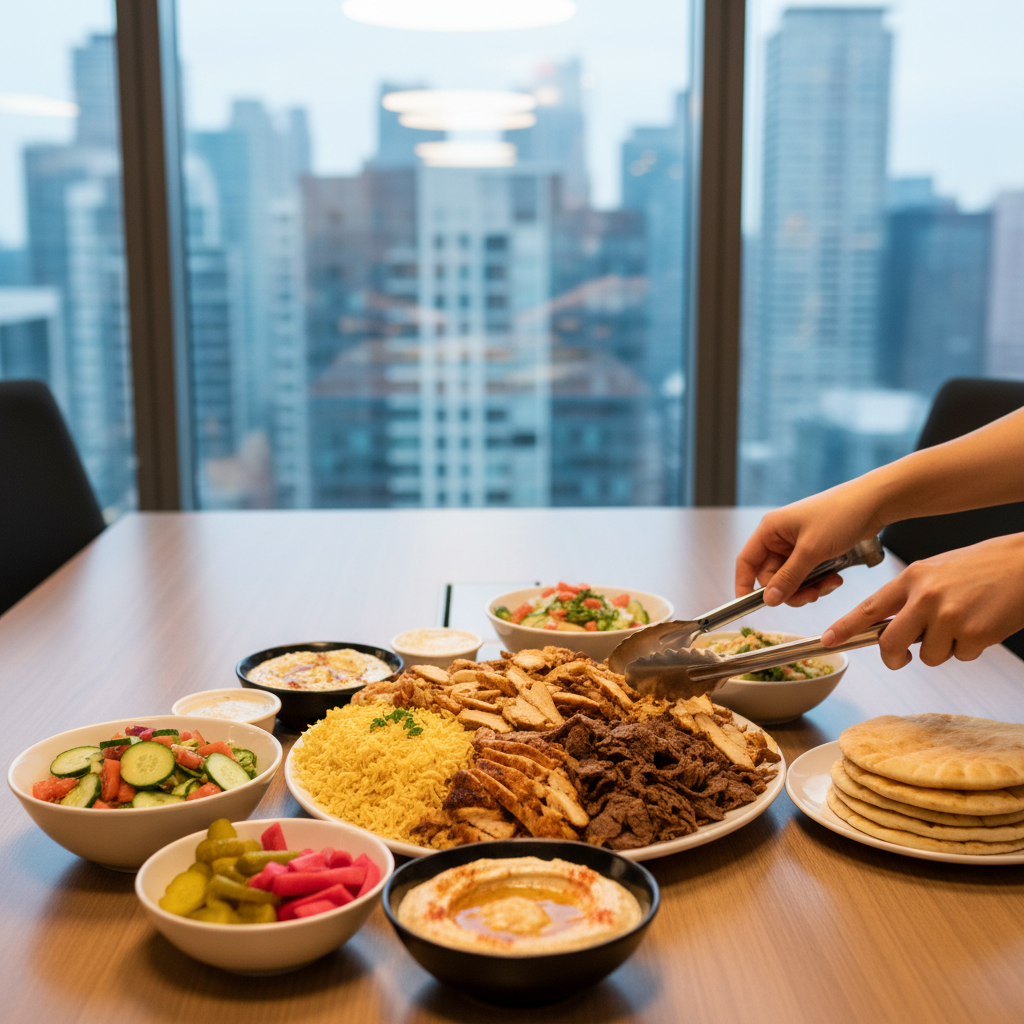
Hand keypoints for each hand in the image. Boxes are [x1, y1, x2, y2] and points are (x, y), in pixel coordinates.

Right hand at [735, 478, 884, 606]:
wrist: (875, 502)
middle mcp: (780, 537)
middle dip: (790, 590)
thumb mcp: (812, 551)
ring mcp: (797, 544)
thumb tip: (768, 600)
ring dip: (808, 587)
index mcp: (770, 530)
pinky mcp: (814, 550)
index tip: (748, 606)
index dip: (744, 584)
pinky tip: (836, 579)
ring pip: (791, 578)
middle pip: (771, 576)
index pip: (746, 561)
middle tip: (811, 596)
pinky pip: (808, 574)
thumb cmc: (840, 516)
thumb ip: (788, 578)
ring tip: (829, 585)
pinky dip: (820, 581)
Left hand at [822, 533, 1023, 668]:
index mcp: (912, 578)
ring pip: (929, 656)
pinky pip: (960, 656)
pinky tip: (982, 624)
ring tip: (962, 622)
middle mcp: (925, 597)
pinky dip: (969, 648)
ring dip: (943, 649)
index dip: (845, 626)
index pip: (869, 607)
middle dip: (894, 657)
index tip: (827, 639)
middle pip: (891, 643)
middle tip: (903, 658)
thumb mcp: (936, 572)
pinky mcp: (974, 634)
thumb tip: (888, 625)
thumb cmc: (982, 567)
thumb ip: (910, 596)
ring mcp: (949, 616)